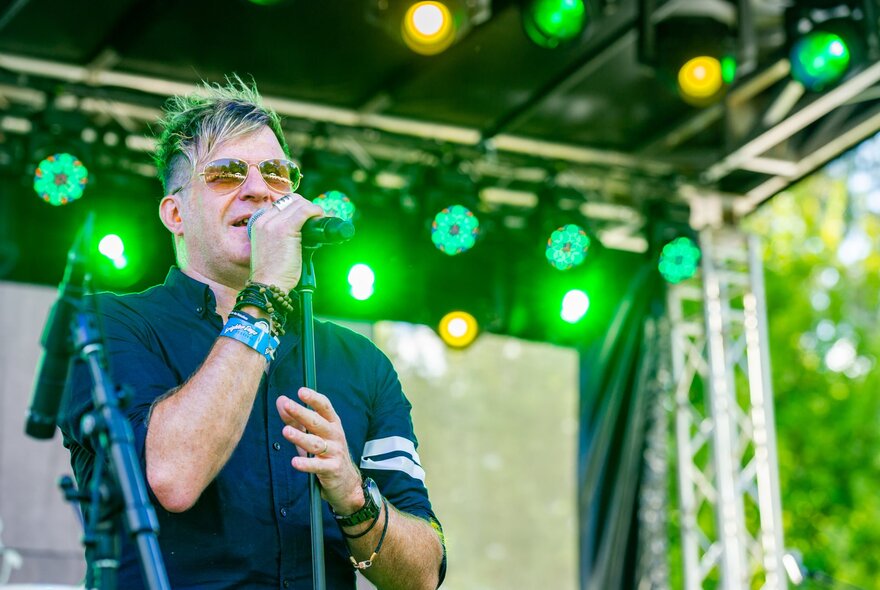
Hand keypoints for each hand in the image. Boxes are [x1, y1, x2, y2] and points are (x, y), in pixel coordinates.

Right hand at [248, 193, 324, 292]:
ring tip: (321, 219)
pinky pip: (304, 212)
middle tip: (318, 217)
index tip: (309, 215)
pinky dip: (316, 212)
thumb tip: (302, 228)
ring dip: (314, 209)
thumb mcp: (271, 248)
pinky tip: (321, 218)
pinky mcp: (285, 229)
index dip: (299, 206)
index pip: (282, 203)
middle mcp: (264, 219)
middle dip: (308, 206)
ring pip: (299, 204)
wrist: (268, 285)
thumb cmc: (273, 273)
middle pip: (291, 200)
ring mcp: (273, 223)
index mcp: (259, 222)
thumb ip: (280, 235)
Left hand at [276, 387, 363, 513]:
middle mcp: (336, 435)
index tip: (301, 391)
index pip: (325, 407)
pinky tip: (295, 462)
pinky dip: (306, 464)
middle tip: (288, 405)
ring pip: (316, 443)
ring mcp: (335, 452)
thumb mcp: (313, 435)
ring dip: (300, 437)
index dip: (313, 398)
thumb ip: (296, 419)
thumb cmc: (327, 454)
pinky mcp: (332, 469)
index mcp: (333, 423)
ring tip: (286, 431)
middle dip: (302, 413)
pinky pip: (318, 466)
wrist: (346, 481)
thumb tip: (281, 401)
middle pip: (318, 422)